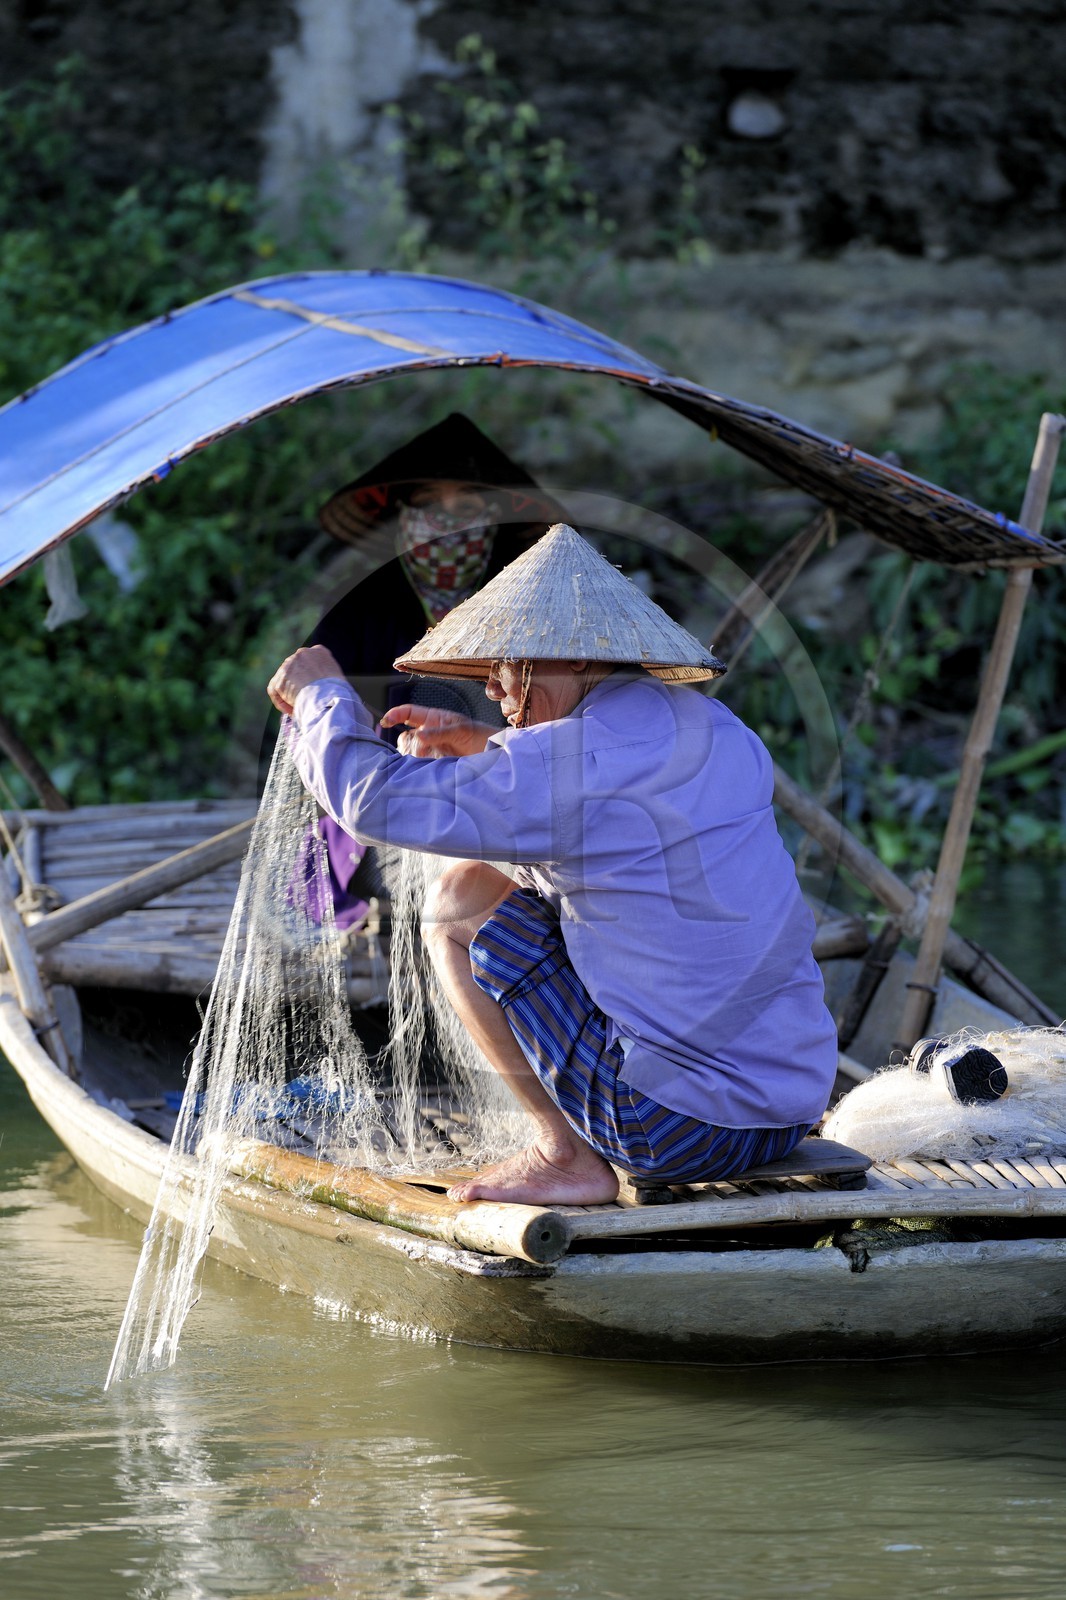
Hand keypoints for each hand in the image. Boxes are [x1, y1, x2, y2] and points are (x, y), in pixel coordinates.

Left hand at [267, 645, 345, 715]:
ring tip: (298, 708)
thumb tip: (319, 688)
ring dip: (289, 695)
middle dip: (298, 684)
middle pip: (296, 669)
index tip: (313, 689)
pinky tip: (290, 710)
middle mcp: (303, 653)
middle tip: (304, 699)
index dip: (310, 677)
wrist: (328, 698)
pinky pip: (275, 689)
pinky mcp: (280, 678)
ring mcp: (289, 664)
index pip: (310, 661)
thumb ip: (326, 677)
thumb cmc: (339, 693)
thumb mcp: (337, 678)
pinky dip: (280, 701)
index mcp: (320, 651)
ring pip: (285, 680)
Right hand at [380, 704, 494, 758]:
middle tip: (423, 753)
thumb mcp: (460, 730)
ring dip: (416, 758)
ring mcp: (429, 749)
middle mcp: (428, 733)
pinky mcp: (432, 763)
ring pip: (410, 753)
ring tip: (432, 760)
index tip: (386, 721)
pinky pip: (418, 765)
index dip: (395, 714)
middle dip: (411, 745)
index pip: (408, 713)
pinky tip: (431, 767)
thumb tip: (418, 734)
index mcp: (433, 719)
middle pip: (406, 737)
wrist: (490, 754)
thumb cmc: (477, 735)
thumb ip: (439, 732)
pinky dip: (420, 767)